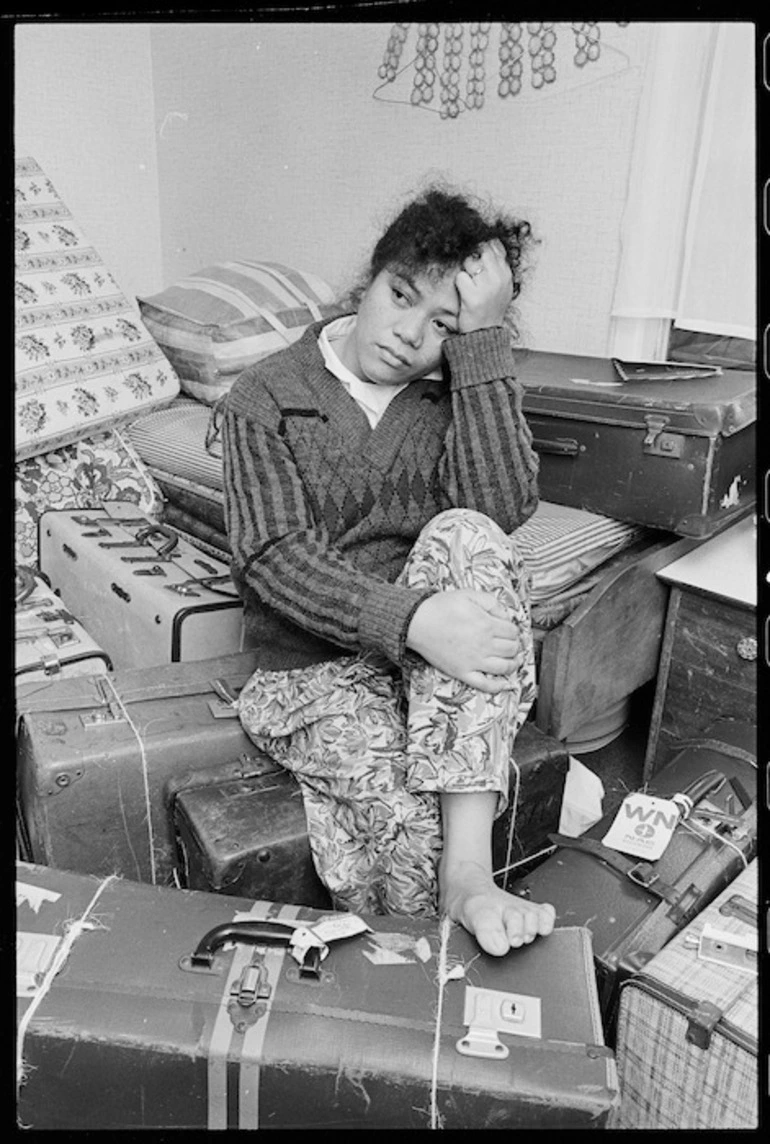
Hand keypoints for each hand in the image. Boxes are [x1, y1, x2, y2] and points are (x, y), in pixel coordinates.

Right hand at [405, 589, 523, 692]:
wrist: (416, 623)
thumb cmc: (440, 607)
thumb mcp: (468, 594)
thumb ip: (491, 602)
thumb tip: (505, 615)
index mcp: (487, 625)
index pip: (513, 632)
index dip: (514, 630)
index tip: (509, 629)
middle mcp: (484, 645)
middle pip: (512, 649)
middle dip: (514, 645)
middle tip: (511, 643)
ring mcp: (474, 661)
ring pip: (504, 667)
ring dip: (513, 664)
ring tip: (514, 660)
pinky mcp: (462, 672)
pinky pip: (484, 684)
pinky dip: (497, 686)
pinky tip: (503, 683)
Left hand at [455, 239, 513, 333]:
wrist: (485, 333)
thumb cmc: (489, 308)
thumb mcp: (501, 286)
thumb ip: (497, 265)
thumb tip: (487, 242)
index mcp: (506, 274)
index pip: (495, 245)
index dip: (483, 244)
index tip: (476, 251)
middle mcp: (499, 278)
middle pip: (481, 249)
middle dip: (472, 255)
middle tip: (470, 270)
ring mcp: (487, 287)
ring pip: (470, 261)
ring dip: (465, 270)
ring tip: (469, 285)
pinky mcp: (473, 297)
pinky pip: (460, 277)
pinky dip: (459, 284)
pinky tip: (464, 294)